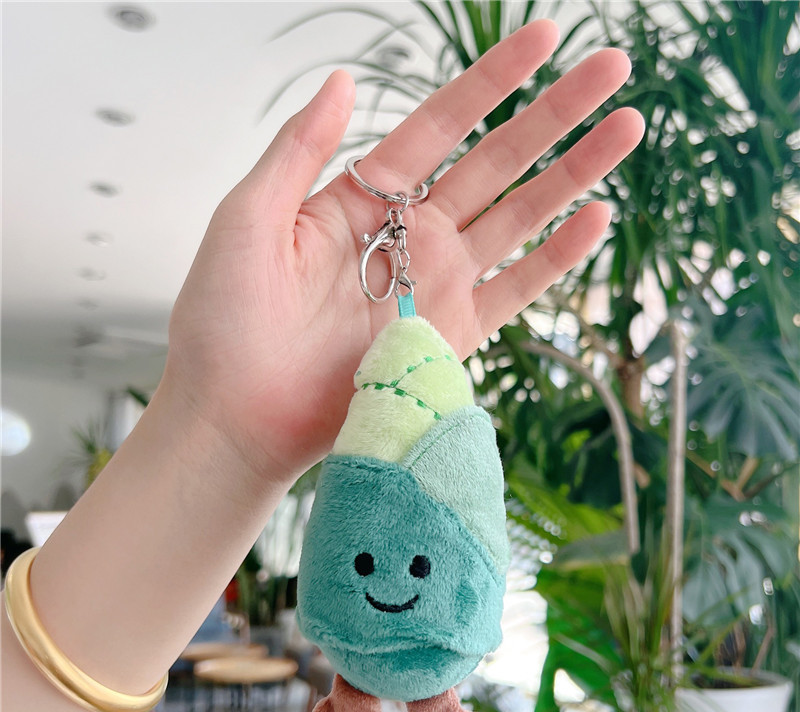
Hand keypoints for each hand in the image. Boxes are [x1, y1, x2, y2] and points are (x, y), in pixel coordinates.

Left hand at [164, 20, 643, 483]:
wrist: (235, 416)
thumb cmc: (224, 322)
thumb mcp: (249, 218)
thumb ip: (299, 149)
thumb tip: (343, 78)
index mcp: (361, 199)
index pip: (439, 125)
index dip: (492, 80)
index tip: (544, 35)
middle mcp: (408, 235)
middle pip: (495, 161)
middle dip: (554, 114)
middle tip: (612, 66)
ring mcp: (434, 286)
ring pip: (518, 218)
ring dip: (573, 174)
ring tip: (627, 127)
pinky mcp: (451, 338)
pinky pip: (514, 291)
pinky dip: (555, 258)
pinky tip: (596, 218)